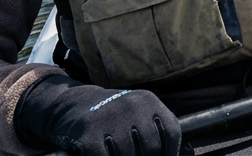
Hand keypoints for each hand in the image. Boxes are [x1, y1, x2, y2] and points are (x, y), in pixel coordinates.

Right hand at [17, 75, 179, 155]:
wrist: (73, 103)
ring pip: (129, 155)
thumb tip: (177, 155)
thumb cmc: (112, 116)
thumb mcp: (137, 113)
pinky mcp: (90, 133)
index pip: (170, 133)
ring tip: (121, 154)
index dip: (170, 152)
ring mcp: (110, 118)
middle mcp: (132, 106)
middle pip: (151, 148)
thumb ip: (154, 129)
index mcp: (148, 101)